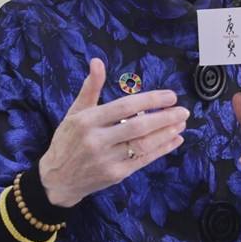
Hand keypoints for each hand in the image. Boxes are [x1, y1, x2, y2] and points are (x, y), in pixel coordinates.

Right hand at [39, 58, 188, 206]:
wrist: (57, 180)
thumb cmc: (68, 140)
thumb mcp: (75, 112)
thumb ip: (90, 87)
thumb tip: (97, 61)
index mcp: (87, 121)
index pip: (125, 107)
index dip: (150, 100)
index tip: (170, 96)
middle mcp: (97, 140)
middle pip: (138, 127)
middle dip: (164, 118)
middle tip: (183, 110)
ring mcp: (107, 159)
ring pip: (143, 145)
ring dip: (166, 134)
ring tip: (181, 124)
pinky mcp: (115, 175)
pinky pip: (143, 161)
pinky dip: (161, 150)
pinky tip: (174, 140)